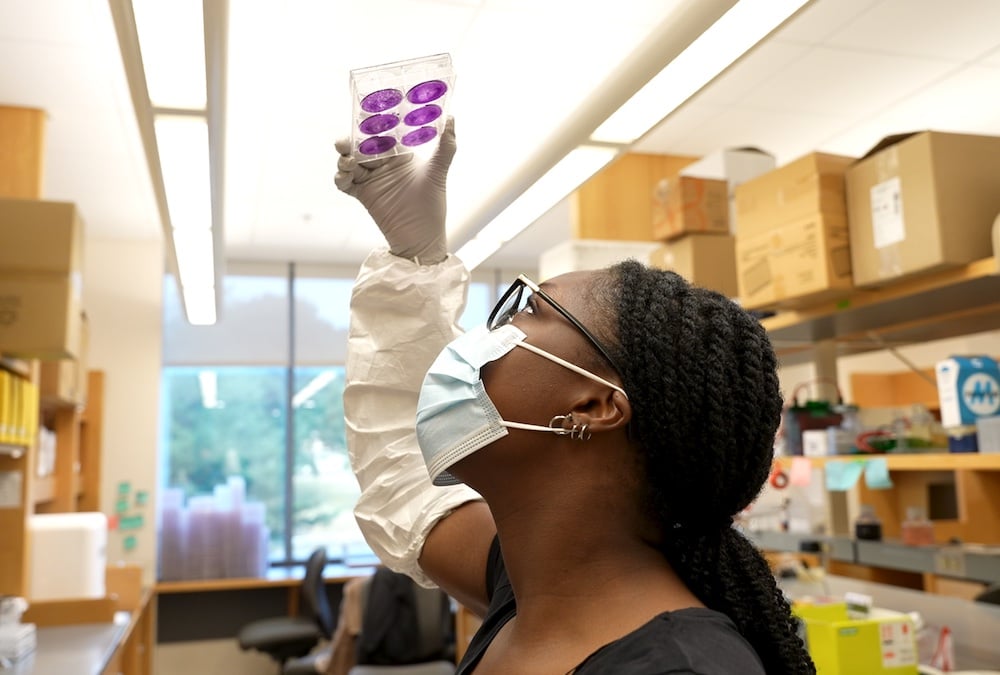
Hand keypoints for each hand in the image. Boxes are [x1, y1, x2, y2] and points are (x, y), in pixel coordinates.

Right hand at [335, 117, 455, 263]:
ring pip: (350, 162)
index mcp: (400, 154)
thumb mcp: (438, 172)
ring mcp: (372, 179)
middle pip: (361, 146)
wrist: (421, 238)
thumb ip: (445, 147)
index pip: (382, 134)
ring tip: (348, 161)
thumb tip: (452, 118)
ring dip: (344, 159)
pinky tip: (344, 176)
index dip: (371, 125)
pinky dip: (341, 178)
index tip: (363, 117)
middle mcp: (384, 164)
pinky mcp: (363, 195)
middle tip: (344, 142)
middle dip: (350, 142)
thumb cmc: (432, 206)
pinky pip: (345, 183)